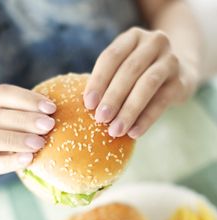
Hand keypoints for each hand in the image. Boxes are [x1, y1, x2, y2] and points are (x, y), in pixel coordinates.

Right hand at [0, 84, 55, 176]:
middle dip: (25, 120)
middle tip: (49, 125)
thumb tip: (54, 116)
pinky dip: (8, 161)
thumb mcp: (7, 126)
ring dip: (16, 139)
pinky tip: (27, 159)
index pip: (3, 95)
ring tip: (40, 143)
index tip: (51, 107)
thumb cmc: (0, 142)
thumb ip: (22, 119)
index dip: (28, 99)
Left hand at [84, 27, 198, 137]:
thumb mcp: (126, 68)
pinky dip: (146, 119)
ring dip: (129, 109)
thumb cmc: (141, 73)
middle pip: (130, 70)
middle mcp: (154, 43)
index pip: (112, 57)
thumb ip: (109, 81)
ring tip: (116, 130)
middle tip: (101, 118)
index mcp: (133, 37)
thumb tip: (88, 106)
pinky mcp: (181, 81)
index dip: (98, 80)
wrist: (182, 72)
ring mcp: (170, 61)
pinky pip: (162, 101)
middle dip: (113, 96)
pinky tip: (134, 133)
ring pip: (147, 84)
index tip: (88, 103)